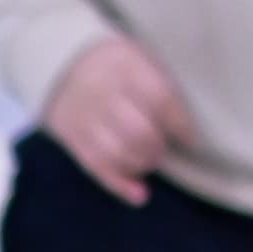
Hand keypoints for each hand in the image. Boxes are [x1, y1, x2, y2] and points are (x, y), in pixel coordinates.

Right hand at [44, 35, 196, 204]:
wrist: (62, 62)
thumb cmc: (118, 65)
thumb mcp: (141, 57)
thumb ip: (162, 84)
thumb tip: (188, 130)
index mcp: (125, 64)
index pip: (159, 99)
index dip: (180, 124)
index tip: (190, 139)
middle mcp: (101, 90)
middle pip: (138, 131)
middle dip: (158, 147)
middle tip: (164, 149)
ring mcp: (82, 114)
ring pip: (116, 152)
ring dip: (142, 164)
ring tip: (150, 160)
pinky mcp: (69, 136)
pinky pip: (95, 165)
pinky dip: (119, 184)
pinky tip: (140, 195)